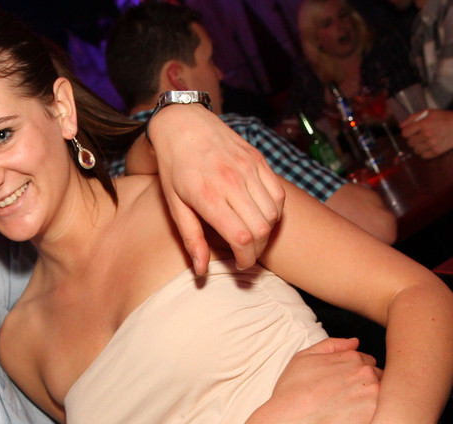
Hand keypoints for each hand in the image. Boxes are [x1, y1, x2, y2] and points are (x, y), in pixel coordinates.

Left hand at [149, 104, 284, 274]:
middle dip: (257, 250)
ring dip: (267, 232)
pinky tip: (260, 216)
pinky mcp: (258, 160)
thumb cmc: (174, 168)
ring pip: (273, 214)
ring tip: (253, 237)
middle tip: (247, 254)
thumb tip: (201, 271)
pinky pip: (278, 194)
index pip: (241, 238)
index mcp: (208, 196)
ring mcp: (248, 168)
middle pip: (261, 229)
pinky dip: (274, 211)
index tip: (240, 264)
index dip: (245, 258)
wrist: (183, 124)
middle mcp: (232, 181)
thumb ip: (191, 239)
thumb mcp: (175, 206)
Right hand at [264, 337, 380, 423]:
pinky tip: (359, 423)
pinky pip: (386, 413)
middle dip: (367, 386)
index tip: (346, 387)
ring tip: (354, 414)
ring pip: (385, 394)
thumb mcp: (303, 358)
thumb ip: (331, 345)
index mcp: (351, 357)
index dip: (356, 375)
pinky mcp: (376, 416)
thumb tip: (355, 342)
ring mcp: (373, 393)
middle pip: (379, 376)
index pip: (367, 362)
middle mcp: (366, 372)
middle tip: (349, 402)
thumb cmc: (291, 393)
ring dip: (374, 401)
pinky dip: (377, 416)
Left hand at [399, 109, 452, 158]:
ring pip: (415, 150)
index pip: (405, 133)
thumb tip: (400, 126)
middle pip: (410, 142)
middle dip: (413, 139)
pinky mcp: (438, 151)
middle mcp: (427, 134)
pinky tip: (429, 146)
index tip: (411, 131)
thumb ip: (413, 118)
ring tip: (425, 141)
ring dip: (418, 146)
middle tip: (420, 136)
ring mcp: (432, 144)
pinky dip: (424, 152)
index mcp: (424, 124)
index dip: (407, 132)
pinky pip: (423, 156)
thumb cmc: (445, 117)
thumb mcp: (429, 112)